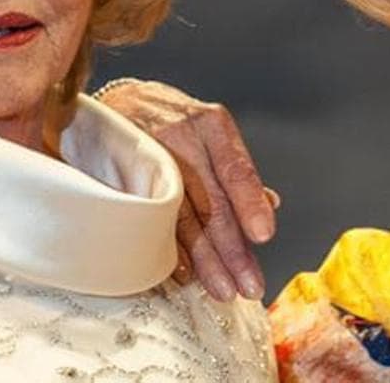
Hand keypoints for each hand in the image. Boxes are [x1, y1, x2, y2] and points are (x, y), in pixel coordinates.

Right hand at [96, 79, 277, 300]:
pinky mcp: (124, 177)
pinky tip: (185, 272)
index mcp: (209, 124)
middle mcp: (180, 137)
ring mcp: (148, 157)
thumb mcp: (210, 130)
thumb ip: (236, 167)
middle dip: (232, 249)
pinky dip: (170, 249)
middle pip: (211, 202)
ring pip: (182, 218)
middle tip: (249, 284)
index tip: (263, 236)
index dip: (249, 203)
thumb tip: (271, 204)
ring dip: (205, 259)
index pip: (235, 168)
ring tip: (223, 288)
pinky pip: (151, 221)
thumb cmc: (173, 121)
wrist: (118, 101)